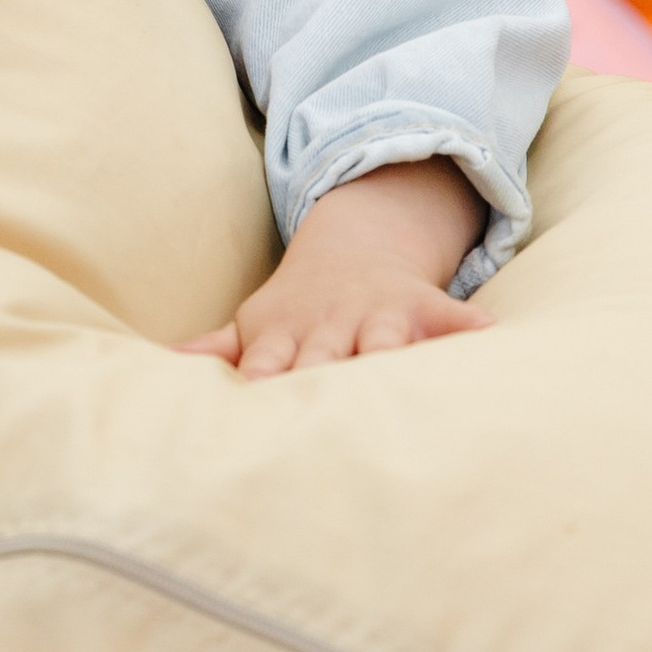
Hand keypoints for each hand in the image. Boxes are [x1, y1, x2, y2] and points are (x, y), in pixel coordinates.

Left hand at [182, 156, 488, 372]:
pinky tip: (490, 334)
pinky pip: (449, 315)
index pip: (268, 362)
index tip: (254, 399)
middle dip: (323, 375)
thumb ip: (217, 350)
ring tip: (398, 372)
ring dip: (389, 353)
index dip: (262, 380)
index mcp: (286, 336)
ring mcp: (377, 315)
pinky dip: (467, 324)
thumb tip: (162, 366)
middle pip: (325, 356)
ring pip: (383, 340)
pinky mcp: (421, 306)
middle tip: (322, 402)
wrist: (354, 249)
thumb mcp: (256, 324)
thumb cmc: (297, 310)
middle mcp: (331, 326)